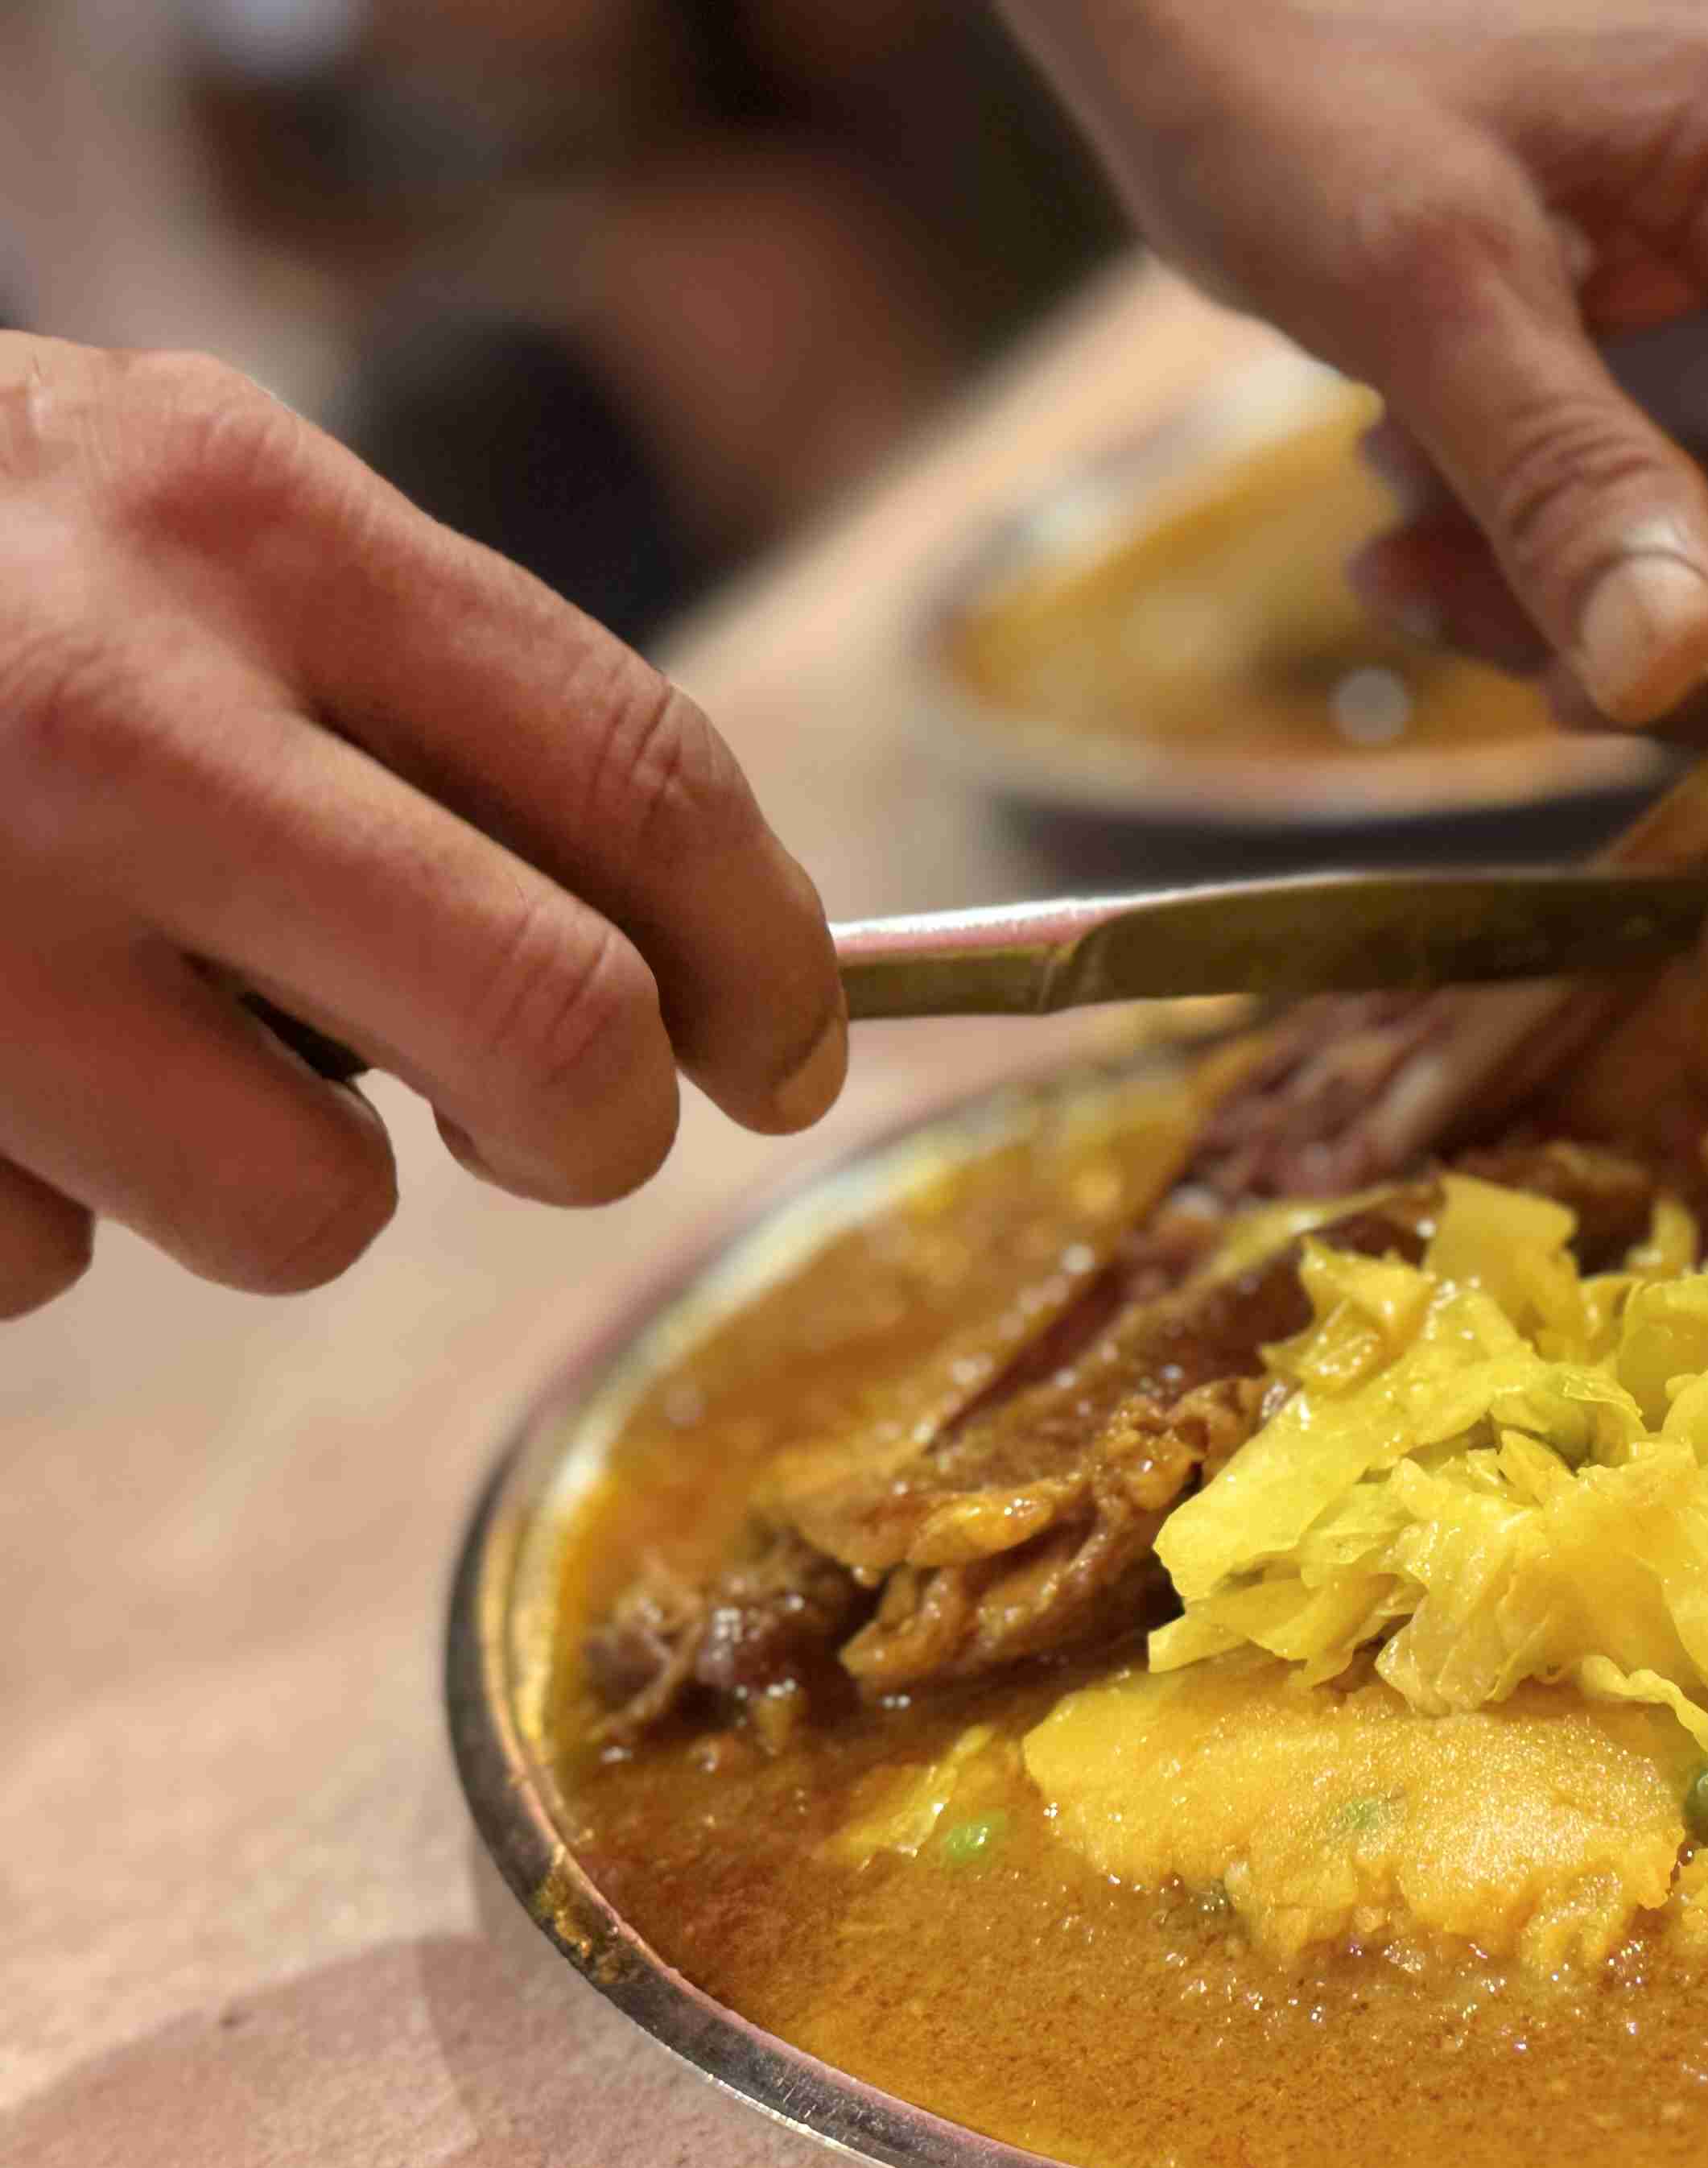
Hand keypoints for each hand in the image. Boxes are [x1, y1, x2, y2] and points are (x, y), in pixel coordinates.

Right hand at [0, 338, 846, 1318]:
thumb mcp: (169, 523)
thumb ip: (416, 700)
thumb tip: (692, 959)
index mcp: (238, 520)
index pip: (643, 778)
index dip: (770, 958)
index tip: (789, 1052)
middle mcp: (105, 712)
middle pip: (549, 1033)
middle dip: (593, 1126)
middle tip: (551, 1125)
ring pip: (307, 1210)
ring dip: (273, 1167)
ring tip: (127, 1022)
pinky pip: (43, 1262)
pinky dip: (35, 1193)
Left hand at [1005, 0, 1707, 722]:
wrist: (1179, 18)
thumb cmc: (1292, 91)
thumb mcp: (1426, 296)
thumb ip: (1570, 483)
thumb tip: (1680, 676)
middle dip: (1682, 626)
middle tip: (1512, 664)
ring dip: (1579, 601)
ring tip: (1404, 557)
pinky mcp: (1670, 339)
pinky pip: (1656, 514)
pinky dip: (1541, 555)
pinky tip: (1403, 515)